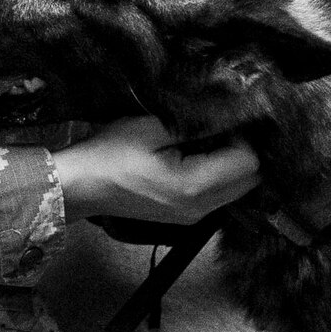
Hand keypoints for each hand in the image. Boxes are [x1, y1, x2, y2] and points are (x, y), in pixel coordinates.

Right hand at [55, 116, 258, 222]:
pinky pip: (219, 194)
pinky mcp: (184, 215)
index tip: (224, 115)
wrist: (79, 185)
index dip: (244, 134)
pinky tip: (197, 155)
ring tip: (209, 137)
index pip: (249, 161)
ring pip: (237, 189)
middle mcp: (202, 208)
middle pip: (250, 180)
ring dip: (232, 163)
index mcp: (196, 186)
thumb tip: (230, 115)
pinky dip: (219, 174)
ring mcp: (193, 216)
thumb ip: (197, 122)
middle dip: (244, 150)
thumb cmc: (110, 153)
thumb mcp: (153, 126)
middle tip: (222, 124)